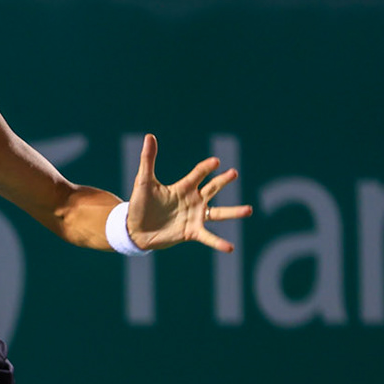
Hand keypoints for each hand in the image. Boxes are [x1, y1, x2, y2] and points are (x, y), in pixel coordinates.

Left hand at [125, 133, 252, 252]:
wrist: (134, 230)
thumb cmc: (139, 205)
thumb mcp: (144, 182)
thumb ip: (148, 160)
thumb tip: (149, 136)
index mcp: (183, 187)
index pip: (198, 174)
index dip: (207, 167)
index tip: (216, 162)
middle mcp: (192, 200)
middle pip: (213, 188)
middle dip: (223, 181)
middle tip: (234, 173)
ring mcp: (194, 217)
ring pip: (219, 213)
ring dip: (234, 212)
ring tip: (249, 210)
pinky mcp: (191, 232)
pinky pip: (208, 237)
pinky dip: (219, 242)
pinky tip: (230, 247)